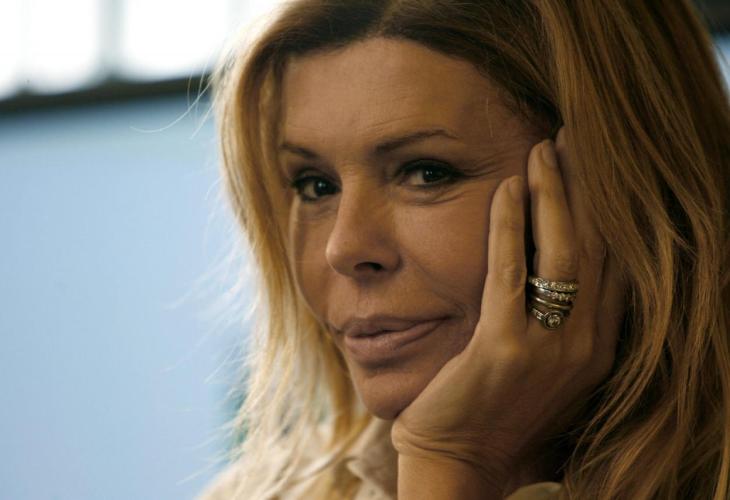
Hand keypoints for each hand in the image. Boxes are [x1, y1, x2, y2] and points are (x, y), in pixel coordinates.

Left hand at [391, 127, 626, 486]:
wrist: (460, 461)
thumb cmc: (495, 410)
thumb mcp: (544, 365)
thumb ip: (558, 320)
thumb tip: (549, 265)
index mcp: (599, 347)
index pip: (616, 263)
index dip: (609, 209)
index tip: (597, 165)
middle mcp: (586, 346)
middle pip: (597, 247)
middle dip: (588, 187)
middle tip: (575, 137)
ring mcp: (550, 349)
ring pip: (563, 253)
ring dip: (554, 194)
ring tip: (542, 149)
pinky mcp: (504, 349)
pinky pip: (510, 272)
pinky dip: (510, 225)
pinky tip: (507, 189)